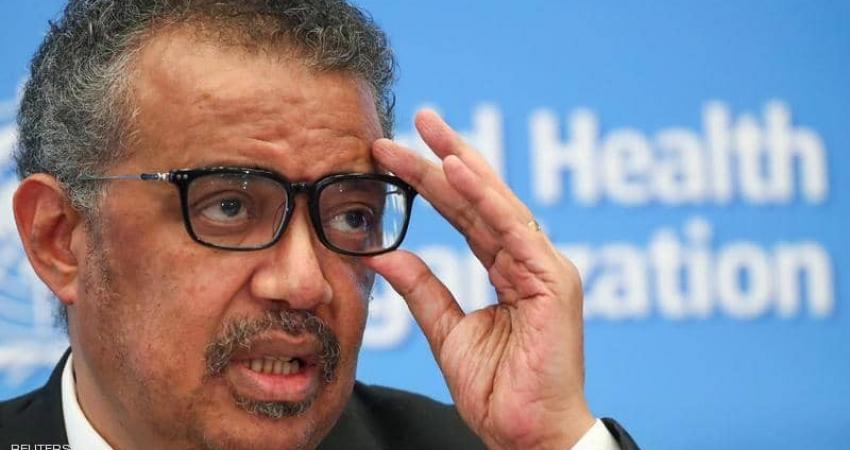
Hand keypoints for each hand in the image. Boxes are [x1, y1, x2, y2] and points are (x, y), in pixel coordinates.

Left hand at [365, 110, 595, 449]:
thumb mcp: (449, 332)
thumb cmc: (498, 390)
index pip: (466, 215)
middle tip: (416, 121)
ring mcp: (545, 268)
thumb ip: (424, 290)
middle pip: (482, 199)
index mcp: (509, 270)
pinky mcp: (553, 282)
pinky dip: (486, 197)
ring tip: (430, 130)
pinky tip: (457, 168)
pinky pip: (514, 230)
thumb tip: (387, 253)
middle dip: (447, 158)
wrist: (527, 435)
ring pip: (498, 204)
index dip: (432, 183)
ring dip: (463, 165)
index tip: (394, 156)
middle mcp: (530, 260)